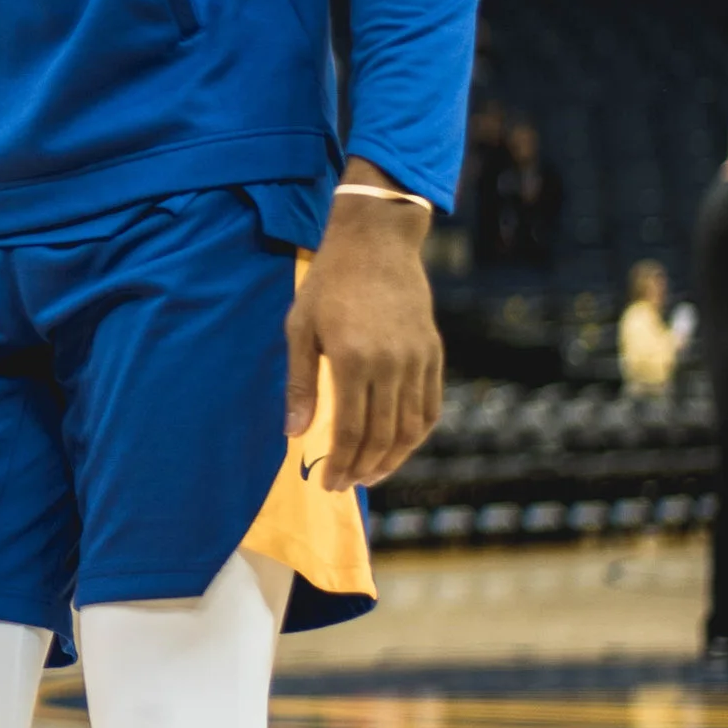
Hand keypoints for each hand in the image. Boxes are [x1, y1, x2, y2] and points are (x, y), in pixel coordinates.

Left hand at [287, 189, 442, 491]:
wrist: (377, 242)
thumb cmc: (330, 283)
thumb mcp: (300, 329)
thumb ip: (300, 384)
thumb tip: (294, 433)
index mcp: (353, 360)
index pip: (351, 430)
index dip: (341, 463)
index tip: (329, 484)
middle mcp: (391, 364)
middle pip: (382, 435)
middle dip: (363, 467)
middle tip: (346, 485)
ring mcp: (417, 359)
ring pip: (411, 427)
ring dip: (392, 458)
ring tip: (371, 474)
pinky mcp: (433, 352)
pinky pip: (430, 406)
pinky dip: (417, 433)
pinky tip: (399, 446)